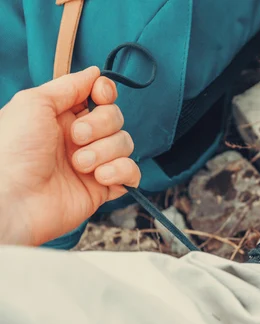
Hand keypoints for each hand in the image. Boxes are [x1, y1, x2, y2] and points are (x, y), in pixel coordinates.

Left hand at [0, 67, 140, 245]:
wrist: (12, 199)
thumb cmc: (12, 150)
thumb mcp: (33, 103)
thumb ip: (68, 85)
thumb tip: (95, 72)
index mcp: (61, 116)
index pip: (99, 97)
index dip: (105, 93)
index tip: (100, 95)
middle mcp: (79, 138)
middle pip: (115, 118)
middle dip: (101, 125)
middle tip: (76, 138)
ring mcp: (93, 163)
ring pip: (125, 143)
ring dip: (104, 152)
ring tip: (79, 165)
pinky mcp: (104, 188)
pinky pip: (131, 172)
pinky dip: (121, 171)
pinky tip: (100, 177)